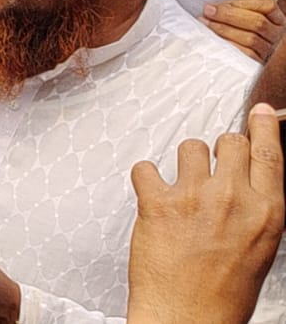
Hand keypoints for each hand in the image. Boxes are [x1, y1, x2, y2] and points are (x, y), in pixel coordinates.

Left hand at [127, 104, 285, 323]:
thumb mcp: (259, 249)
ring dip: (184, 164)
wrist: (187, 320)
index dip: (263, 127)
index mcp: (267, 212)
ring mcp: (195, 197)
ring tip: (180, 190)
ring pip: (189, 147)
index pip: (270, 153)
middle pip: (229, 141)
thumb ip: (253, 210)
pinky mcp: (157, 202)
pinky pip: (145, 167)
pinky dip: (145, 179)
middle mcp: (234, 199)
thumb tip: (244, 185)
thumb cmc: (223, 294)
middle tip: (209, 172)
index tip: (259, 112)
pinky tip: (151, 197)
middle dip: (219, 152)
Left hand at [204, 0, 285, 62]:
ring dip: (225, 30)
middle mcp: (278, 34)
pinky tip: (215, 41)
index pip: (267, 6)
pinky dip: (228, 46)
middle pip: (257, 23)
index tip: (216, 5)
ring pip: (251, 39)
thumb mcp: (250, 17)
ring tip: (206, 24)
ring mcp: (272, 50)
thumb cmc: (248, 29)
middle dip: (229, 16)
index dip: (240, 4)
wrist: (260, 59)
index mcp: (277, 18)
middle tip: (208, 12)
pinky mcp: (262, 63)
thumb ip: (240, 10)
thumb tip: (214, 7)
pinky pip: (246, 55)